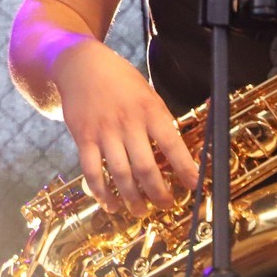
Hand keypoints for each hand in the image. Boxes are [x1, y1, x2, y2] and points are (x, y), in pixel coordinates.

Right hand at [54, 39, 196, 214]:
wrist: (81, 66)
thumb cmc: (120, 81)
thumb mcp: (147, 93)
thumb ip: (159, 121)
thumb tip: (177, 155)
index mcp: (150, 110)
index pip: (172, 145)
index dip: (185, 169)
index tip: (194, 187)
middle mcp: (128, 123)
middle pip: (146, 168)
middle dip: (159, 193)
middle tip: (166, 205)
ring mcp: (104, 132)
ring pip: (120, 174)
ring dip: (132, 199)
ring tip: (140, 210)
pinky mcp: (83, 138)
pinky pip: (92, 171)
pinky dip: (101, 192)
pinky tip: (109, 204)